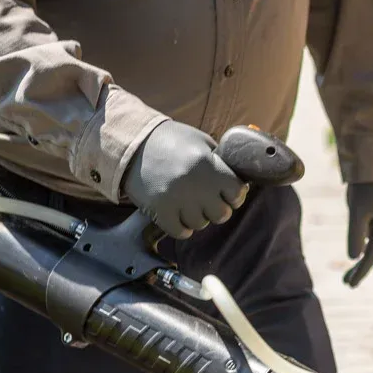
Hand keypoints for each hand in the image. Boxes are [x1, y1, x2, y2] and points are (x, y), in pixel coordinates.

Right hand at [123, 120, 248, 238]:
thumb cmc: (170, 140)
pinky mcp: (159, 210)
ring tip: (189, 204)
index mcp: (207, 164)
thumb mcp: (200, 142)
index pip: (237, 192)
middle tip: (208, 200)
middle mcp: (194, 184)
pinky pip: (180, 232)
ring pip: (201, 224)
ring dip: (198, 217)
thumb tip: (240, 181)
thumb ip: (220, 161)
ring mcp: (176, 199)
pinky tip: (179, 215)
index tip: (228, 192)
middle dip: (217, 208)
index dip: (235, 194)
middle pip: (221, 214)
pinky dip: (182, 227)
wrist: (131, 143)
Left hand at [344, 180, 372, 286]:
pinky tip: (360, 248)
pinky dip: (367, 245)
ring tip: (352, 271)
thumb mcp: (357, 212)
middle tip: (347, 283)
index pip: (372, 256)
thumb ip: (355, 236)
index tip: (350, 286)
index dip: (361, 272)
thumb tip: (354, 257)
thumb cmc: (366, 186)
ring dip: (365, 258)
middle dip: (363, 269)